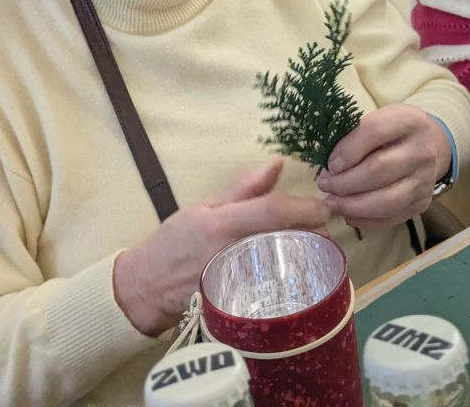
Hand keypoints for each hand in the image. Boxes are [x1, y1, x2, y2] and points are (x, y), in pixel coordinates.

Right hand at [112, 156, 330, 335]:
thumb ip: (243, 188)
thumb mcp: (203, 207)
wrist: (146, 288)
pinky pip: (272, 292)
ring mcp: (235, 283)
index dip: (304, 208)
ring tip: (314, 250)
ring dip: (306, 258)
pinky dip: (289, 281)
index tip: (324, 207)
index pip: (273, 211)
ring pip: (284, 269)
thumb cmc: (174, 242)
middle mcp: (231, 252)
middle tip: (323, 230)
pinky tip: (297, 276)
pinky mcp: (236, 306)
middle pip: (286, 241)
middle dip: (313, 235)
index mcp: (222, 223)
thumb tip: (278, 162)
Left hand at [315, 105, 450, 231]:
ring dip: (352, 206)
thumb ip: (356, 136)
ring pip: (385, 201)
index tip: (330, 164)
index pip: (375, 132)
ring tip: (333, 203)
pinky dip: (365, 221)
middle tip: (325, 185)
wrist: (432, 144)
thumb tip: (330, 167)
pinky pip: (390, 219)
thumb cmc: (395, 131)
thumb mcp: (379, 118)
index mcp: (409, 121)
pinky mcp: (422, 203)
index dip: (348, 150)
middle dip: (344, 182)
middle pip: (378, 170)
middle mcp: (422, 151)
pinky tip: (348, 214)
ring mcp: (424, 180)